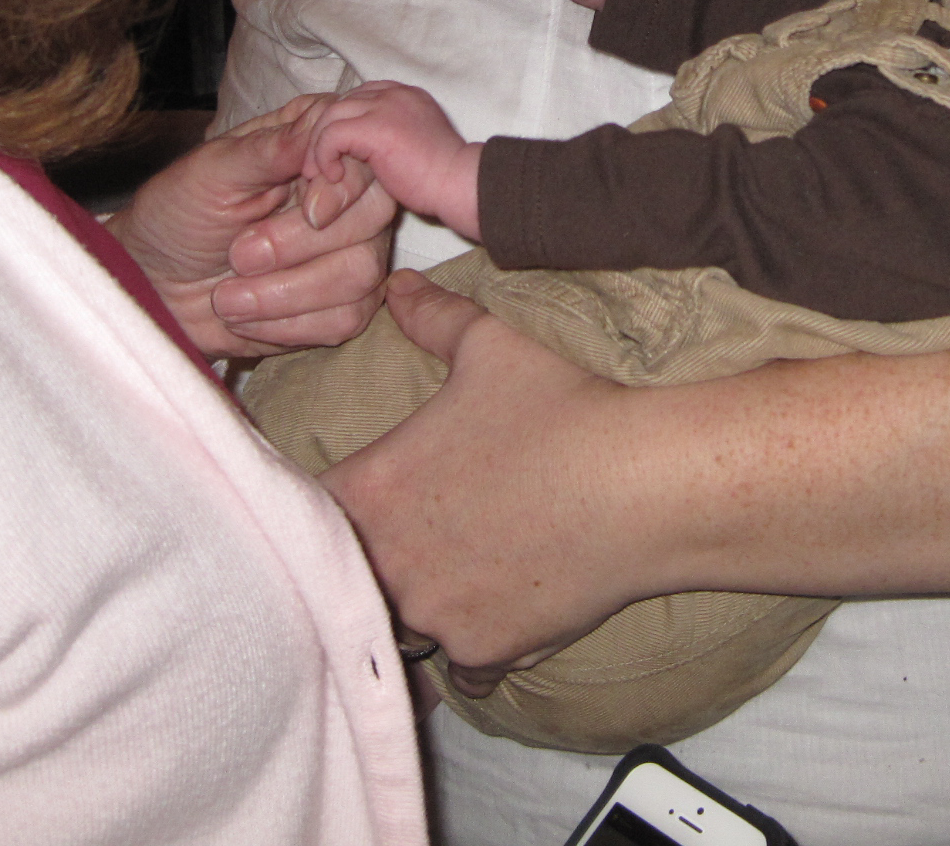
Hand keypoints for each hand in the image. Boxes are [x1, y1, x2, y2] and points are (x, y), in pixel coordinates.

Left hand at [106, 97, 398, 359]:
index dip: (344, 187)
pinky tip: (248, 317)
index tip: (307, 209)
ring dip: (286, 293)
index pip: (366, 156)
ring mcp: (349, 250)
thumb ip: (269, 149)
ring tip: (227, 296)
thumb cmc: (177, 216)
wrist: (154, 287)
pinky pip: (346, 319)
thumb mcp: (210, 173)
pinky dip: (289, 325)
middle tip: (238, 256)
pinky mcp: (341, 303)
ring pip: (361, 274)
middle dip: (300, 247)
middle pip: (372, 218)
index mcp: (315, 145)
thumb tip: (322, 127)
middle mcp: (343, 195)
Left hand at [307, 82, 484, 239]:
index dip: (340, 123)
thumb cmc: (441, 177)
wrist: (461, 184)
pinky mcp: (376, 127)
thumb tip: (357, 151)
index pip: (357, 97)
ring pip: (331, 115)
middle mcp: (394, 93)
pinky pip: (332, 134)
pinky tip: (334, 176)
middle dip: (322, 133)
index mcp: (404, 95)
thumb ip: (387, 137)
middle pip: (340, 102)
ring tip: (318, 174)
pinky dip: (325, 155)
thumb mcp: (412, 146)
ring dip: (318, 146)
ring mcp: (385, 106)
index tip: (333, 153)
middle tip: (314, 166)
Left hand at [323, 270, 648, 692]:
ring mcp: (434, 615)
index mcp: (371, 489)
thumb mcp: (489, 345)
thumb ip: (431, 318)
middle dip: (371, 555)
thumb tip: (398, 287)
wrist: (643, 484)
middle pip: (349, 571)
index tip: (354, 498)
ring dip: (421, 599)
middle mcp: (386, 563)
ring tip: (461, 565)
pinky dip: (472, 642)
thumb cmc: (562, 407)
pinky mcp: (483, 651)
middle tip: (416, 529)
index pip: (306, 509)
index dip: (323, 505)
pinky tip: (498, 604)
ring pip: (401, 620)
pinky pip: (458, 662)